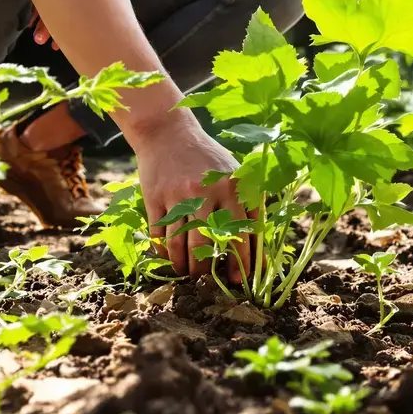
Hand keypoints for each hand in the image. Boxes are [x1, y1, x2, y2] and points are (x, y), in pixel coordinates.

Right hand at [136, 111, 251, 283]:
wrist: (167, 132)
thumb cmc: (206, 156)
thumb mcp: (233, 172)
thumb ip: (246, 200)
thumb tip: (257, 241)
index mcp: (232, 187)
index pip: (242, 233)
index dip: (242, 261)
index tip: (240, 279)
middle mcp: (207, 191)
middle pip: (210, 243)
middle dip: (210, 269)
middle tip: (209, 282)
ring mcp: (179, 195)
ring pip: (182, 244)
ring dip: (184, 265)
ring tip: (187, 274)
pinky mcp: (155, 197)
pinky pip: (160, 234)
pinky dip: (164, 250)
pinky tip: (168, 257)